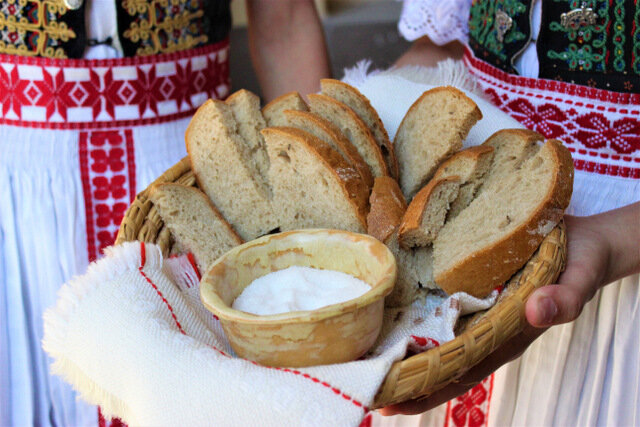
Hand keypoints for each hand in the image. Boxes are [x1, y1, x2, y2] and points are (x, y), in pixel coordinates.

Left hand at [380, 203, 639, 415]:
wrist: (580, 240)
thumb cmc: (579, 264)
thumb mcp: (578, 280)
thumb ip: (562, 299)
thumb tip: (535, 312)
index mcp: (505, 338)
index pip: (461, 373)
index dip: (426, 390)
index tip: (390, 402)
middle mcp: (484, 330)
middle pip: (438, 361)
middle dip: (401, 374)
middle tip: (359, 381)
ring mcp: (474, 311)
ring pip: (433, 336)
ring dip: (400, 345)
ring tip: (359, 351)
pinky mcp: (467, 288)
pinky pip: (437, 305)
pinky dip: (412, 311)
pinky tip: (385, 308)